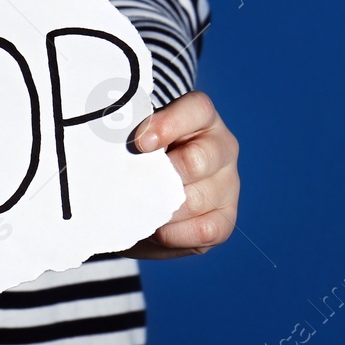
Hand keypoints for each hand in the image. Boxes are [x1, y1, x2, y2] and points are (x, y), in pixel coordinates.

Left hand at [120, 89, 238, 259]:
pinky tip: (156, 227)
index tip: (138, 143)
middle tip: (134, 185)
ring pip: (194, 200)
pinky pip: (202, 231)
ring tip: (138, 208)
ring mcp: (228, 185)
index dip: (167, 125)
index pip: (197, 109)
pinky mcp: (225, 221)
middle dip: (160, 177)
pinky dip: (173, 234)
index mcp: (201, 117)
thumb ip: (130, 137)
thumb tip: (116, 150)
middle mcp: (222, 148)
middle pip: (197, 161)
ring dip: (160, 209)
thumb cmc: (138, 159)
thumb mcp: (133, 141)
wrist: (147, 199)